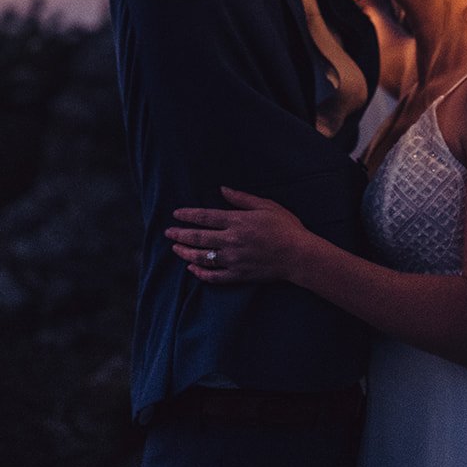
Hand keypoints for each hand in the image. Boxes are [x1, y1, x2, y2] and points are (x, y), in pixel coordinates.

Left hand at [166, 187, 309, 283]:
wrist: (299, 255)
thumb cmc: (286, 227)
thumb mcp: (266, 206)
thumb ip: (242, 198)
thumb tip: (222, 189)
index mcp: (237, 221)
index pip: (205, 217)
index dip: (188, 215)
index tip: (176, 214)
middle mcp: (231, 240)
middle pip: (199, 238)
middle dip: (180, 235)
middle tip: (168, 233)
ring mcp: (234, 260)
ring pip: (203, 257)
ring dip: (186, 253)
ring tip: (175, 249)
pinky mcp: (239, 275)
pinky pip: (215, 276)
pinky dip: (201, 273)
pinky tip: (192, 269)